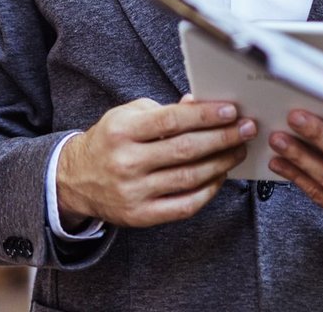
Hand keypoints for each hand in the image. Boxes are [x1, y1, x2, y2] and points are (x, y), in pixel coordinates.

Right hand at [56, 97, 255, 228]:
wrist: (75, 180)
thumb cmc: (109, 141)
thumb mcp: (128, 116)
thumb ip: (165, 111)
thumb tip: (200, 105)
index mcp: (123, 131)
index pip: (173, 121)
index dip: (206, 116)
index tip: (232, 111)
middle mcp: (127, 162)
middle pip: (186, 150)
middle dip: (223, 138)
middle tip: (247, 129)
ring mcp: (133, 192)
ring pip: (189, 178)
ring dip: (221, 163)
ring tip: (238, 150)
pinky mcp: (140, 216)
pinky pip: (184, 205)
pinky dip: (208, 191)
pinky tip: (220, 176)